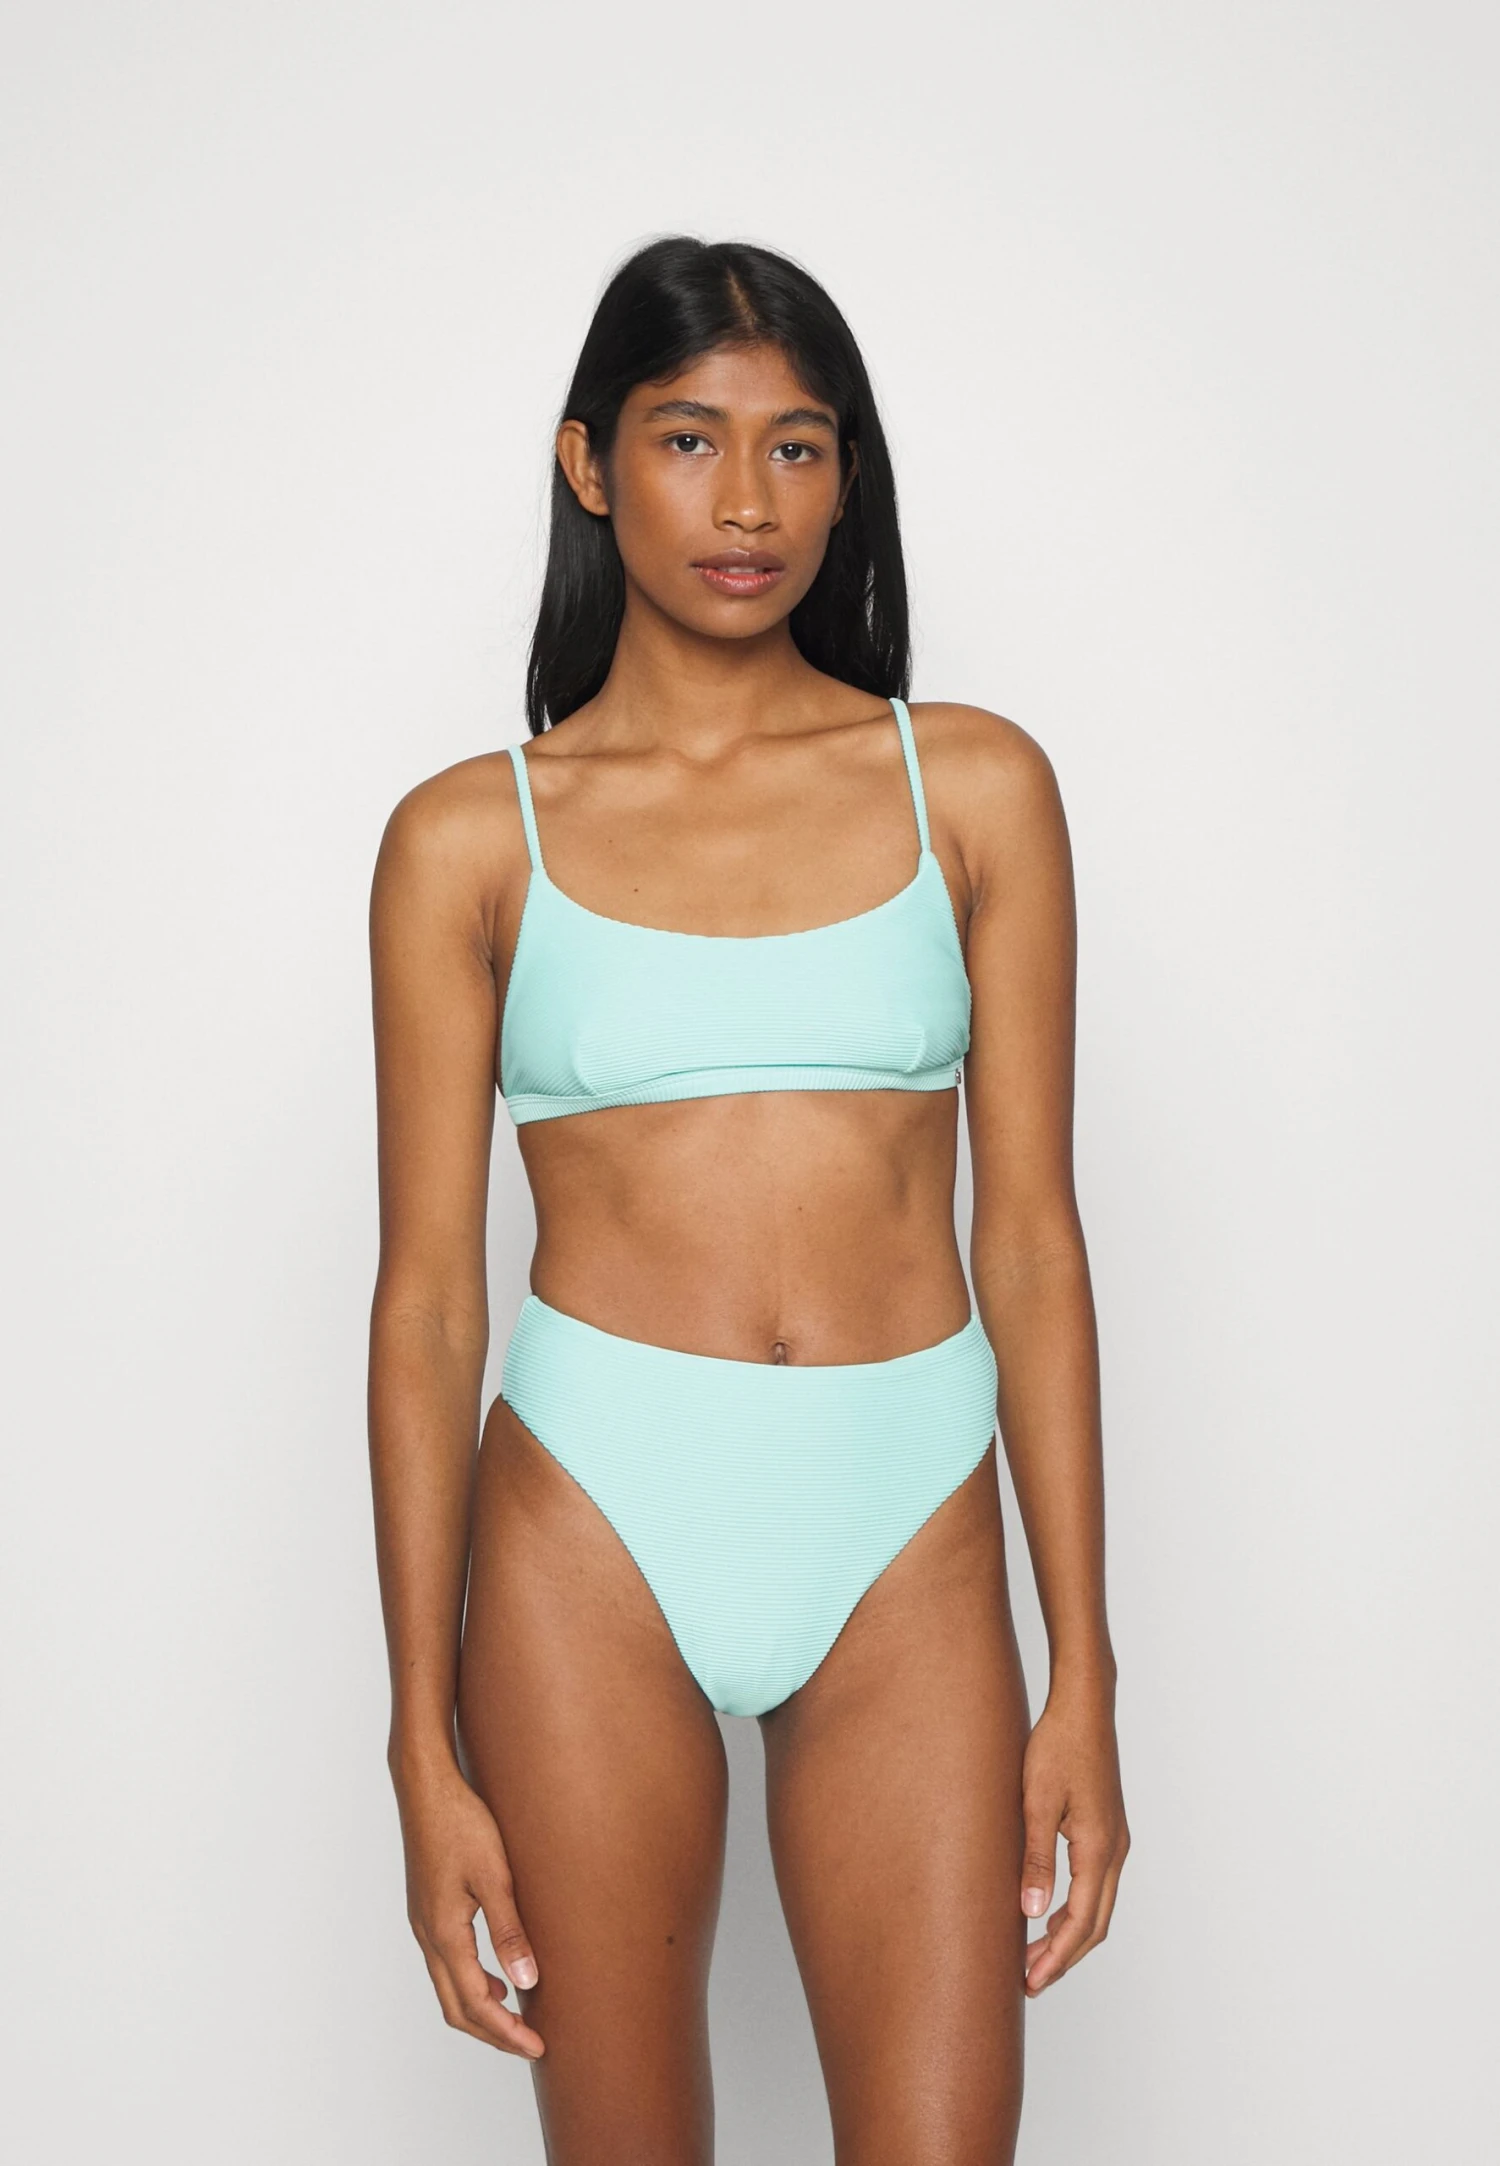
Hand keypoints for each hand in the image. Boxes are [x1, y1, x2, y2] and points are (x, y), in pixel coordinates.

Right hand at [393, 1755, 545, 2056]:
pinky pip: (447, 1963)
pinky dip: (471, 1981)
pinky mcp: (427, 1909)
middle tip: (530, 2043)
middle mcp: (427, 1935)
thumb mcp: (494, 1875)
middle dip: (492, 2032)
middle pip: (456, 2007)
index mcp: (444, 1933)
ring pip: (448, 1987)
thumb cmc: (460, 1822)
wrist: (426, 1787)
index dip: (506, 2032)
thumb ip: (510, 1930)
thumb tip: (526, 1982)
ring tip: (516, 2015)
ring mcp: (423, 1923)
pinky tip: (496, 1971)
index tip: (537, 2047)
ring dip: (480, 2008)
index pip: (476, 2003)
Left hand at [1019, 1684, 1128, 1996]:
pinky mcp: (1107, 1829)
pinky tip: (1048, 1912)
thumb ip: (1035, 1858)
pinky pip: (1096, 1885)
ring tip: (1033, 1954)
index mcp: (1098, 1848)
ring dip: (1069, 1934)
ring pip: (1098, 1906)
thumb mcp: (1035, 1802)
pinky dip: (1075, 1909)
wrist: (1083, 1707)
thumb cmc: (1057, 1746)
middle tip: (1028, 1981)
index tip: (1031, 1983)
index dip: (1057, 1958)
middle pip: (1095, 1923)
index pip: (1081, 1922)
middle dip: (1063, 1956)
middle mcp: (1115, 1850)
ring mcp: (1115, 1840)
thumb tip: (1030, 1913)